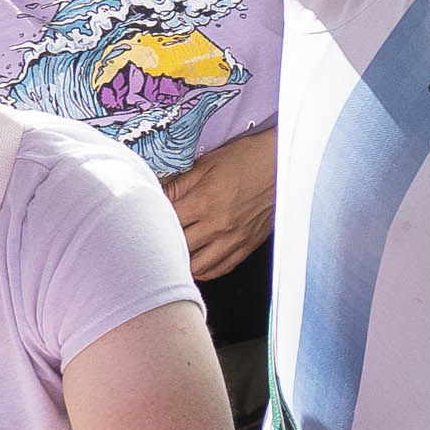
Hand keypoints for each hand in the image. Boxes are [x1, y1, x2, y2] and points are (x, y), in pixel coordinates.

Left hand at [159, 127, 275, 279]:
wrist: (284, 163)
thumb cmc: (247, 158)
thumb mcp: (207, 163)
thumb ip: (179, 184)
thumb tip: (155, 197)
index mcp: (203, 201)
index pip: (165, 223)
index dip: (152, 222)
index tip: (146, 219)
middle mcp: (218, 225)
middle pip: (177, 248)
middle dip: (163, 244)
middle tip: (154, 239)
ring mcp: (233, 239)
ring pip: (196, 267)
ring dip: (182, 262)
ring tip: (174, 253)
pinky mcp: (246, 246)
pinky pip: (219, 269)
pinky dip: (203, 270)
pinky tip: (195, 261)